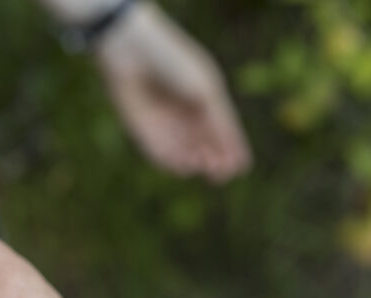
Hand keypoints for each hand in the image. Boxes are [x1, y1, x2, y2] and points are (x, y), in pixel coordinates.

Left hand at [96, 3, 251, 182]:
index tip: (238, 169)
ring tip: (200, 164)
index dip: (232, 153)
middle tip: (218, 172)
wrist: (131, 51)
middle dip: (214, 163)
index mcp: (206, 100)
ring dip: (194, 164)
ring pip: (184, 155)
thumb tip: (240, 160)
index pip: (224, 134)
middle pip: (205, 149)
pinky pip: (160, 154)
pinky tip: (182, 165)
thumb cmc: (173, 64)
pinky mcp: (143, 131)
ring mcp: (166, 124)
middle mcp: (186, 115)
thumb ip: (221, 123)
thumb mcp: (204, 91)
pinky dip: (172, 162)